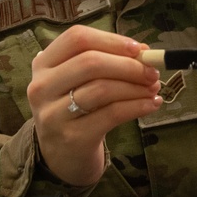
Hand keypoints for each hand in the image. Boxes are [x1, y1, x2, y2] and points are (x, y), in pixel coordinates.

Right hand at [27, 26, 162, 186]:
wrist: (62, 157)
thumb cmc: (75, 110)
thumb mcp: (79, 82)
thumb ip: (104, 62)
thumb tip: (144, 52)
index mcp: (44, 63)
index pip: (77, 38)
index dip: (111, 40)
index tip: (139, 49)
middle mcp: (42, 86)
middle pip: (90, 62)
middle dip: (128, 65)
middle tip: (152, 71)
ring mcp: (54, 114)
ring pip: (102, 89)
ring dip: (135, 86)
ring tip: (154, 88)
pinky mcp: (72, 137)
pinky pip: (111, 114)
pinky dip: (137, 106)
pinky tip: (151, 104)